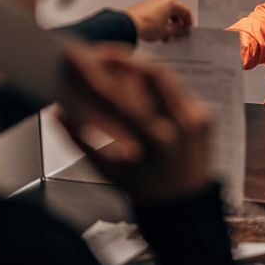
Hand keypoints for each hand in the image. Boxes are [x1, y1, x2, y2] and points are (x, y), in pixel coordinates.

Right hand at [56, 42, 211, 202]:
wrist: (184, 209)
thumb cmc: (143, 191)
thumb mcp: (106, 171)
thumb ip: (80, 139)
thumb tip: (59, 112)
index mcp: (151, 142)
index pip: (115, 96)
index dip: (91, 73)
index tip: (75, 56)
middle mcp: (178, 127)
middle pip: (151, 72)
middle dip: (123, 58)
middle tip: (100, 55)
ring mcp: (195, 120)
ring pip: (166, 78)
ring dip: (140, 69)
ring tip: (118, 70)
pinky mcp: (205, 118)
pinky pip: (177, 91)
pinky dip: (156, 88)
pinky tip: (141, 91)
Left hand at [125, 0, 192, 41]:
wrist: (129, 25)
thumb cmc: (146, 25)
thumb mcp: (167, 31)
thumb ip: (177, 30)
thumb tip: (179, 30)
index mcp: (171, 2)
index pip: (186, 11)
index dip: (189, 22)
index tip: (188, 29)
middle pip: (176, 11)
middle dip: (178, 24)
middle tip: (178, 33)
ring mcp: (153, 1)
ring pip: (166, 12)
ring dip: (169, 24)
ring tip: (167, 35)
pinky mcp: (145, 5)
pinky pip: (158, 12)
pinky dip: (161, 21)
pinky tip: (158, 32)